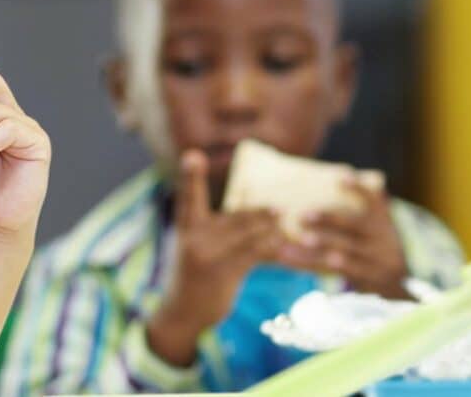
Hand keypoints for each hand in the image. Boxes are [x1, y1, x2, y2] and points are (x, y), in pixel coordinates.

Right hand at [146, 150, 281, 365]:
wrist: (180, 315)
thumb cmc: (192, 279)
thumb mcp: (193, 251)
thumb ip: (213, 233)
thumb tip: (253, 219)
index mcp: (185, 229)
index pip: (188, 197)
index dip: (191, 176)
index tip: (193, 155)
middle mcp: (193, 238)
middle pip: (235, 217)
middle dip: (260, 212)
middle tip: (283, 207)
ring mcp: (207, 255)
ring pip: (249, 234)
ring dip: (272, 229)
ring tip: (289, 222)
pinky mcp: (222, 272)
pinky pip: (256, 256)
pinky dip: (274, 251)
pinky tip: (289, 250)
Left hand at [277, 179, 410, 298]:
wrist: (396, 281)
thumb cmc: (377, 242)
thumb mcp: (381, 223)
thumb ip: (374, 201)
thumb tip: (373, 175)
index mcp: (383, 221)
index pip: (374, 201)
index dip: (360, 189)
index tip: (341, 178)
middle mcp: (381, 239)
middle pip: (354, 227)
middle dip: (329, 220)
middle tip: (303, 214)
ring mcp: (374, 260)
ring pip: (344, 251)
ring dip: (321, 244)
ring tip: (301, 238)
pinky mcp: (363, 277)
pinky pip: (332, 271)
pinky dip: (309, 263)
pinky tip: (289, 257)